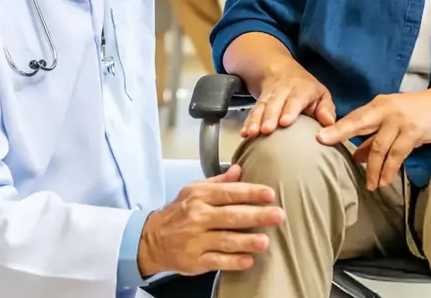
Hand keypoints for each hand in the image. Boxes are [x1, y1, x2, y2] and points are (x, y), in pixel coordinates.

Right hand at [137, 164, 284, 276]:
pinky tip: (248, 260)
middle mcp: (197, 217)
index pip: (228, 193)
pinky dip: (233, 261)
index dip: (250, 193)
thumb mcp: (193, 190)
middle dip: (256, 215)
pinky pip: (217, 261)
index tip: (270, 193)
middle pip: (231, 216)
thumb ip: (218, 181)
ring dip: (247, 241)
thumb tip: (239, 169)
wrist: (152, 239)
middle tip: (278, 215)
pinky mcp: (195, 261)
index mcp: (199, 197)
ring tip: (266, 241)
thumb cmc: (178, 212)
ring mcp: (195, 240)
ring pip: (225, 240)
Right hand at [241, 59, 335, 136]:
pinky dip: (247, 122)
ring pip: (261, 106)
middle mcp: (283, 89)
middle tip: (266, 130)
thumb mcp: (321, 95)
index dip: (290, 109)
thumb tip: (329, 122)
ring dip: (255, 119)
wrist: (281, 70)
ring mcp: (269, 95)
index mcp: (302, 88)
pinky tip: (244, 133)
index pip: (296, 98)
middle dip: (269, 116)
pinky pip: (252, 111)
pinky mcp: (259, 101)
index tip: (285, 122)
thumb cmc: (306, 90)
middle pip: (275, 102)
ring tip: (252, 133)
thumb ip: (326, 109)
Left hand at [316, 89, 430, 190]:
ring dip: (373, 168)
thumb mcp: (395, 120)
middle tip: (323, 143)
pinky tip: (385, 180)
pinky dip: (390, 169)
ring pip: (379, 146)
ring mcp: (399, 120)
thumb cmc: (420, 112)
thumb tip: (358, 157)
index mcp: (379, 105)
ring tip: (370, 184)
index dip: (336, 127)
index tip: (319, 136)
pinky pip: (397, 154)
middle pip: (359, 123)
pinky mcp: (413, 131)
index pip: (354, 117)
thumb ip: (376, 136)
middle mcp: (386, 110)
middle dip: (340, 133)